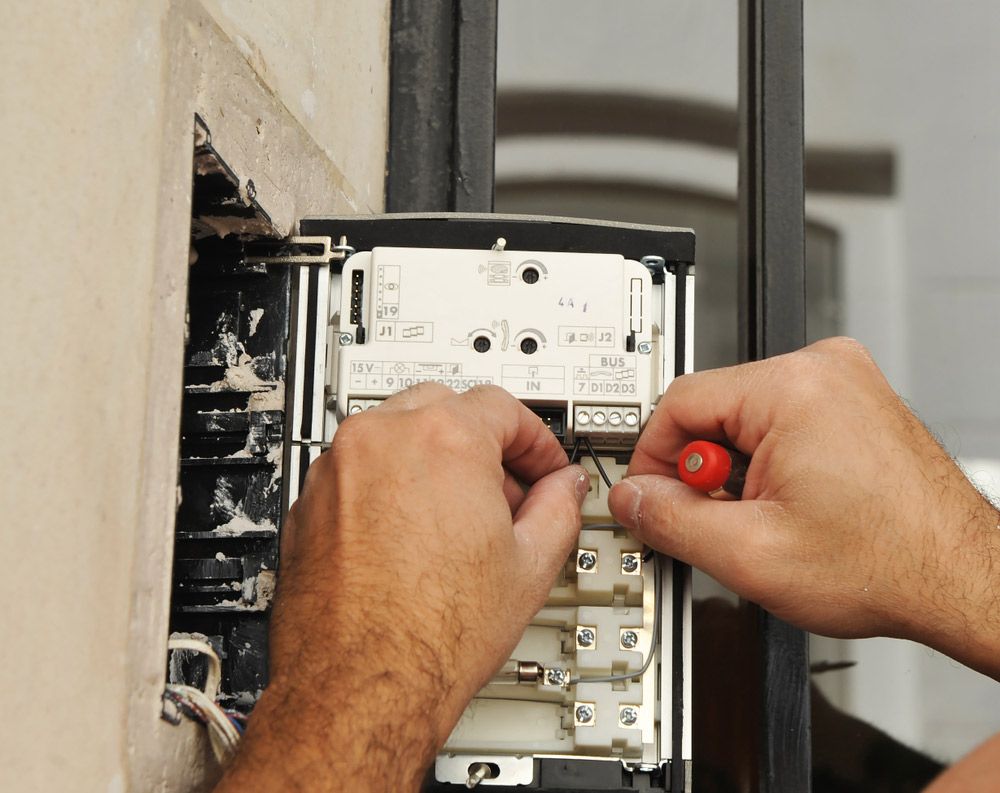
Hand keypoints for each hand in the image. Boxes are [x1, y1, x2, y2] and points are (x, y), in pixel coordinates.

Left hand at [216, 383, 586, 791]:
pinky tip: (407, 536)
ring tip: (454, 518)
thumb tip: (565, 489)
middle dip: (479, 442)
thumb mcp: (529, 567)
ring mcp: (336, 468)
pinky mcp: (307, 501)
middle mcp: (381, 440)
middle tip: (503, 489)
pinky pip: (355, 471)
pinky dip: (385, 486)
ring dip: (429, 460)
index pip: (501, 407)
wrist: (358, 687)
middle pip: (442, 407)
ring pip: (393, 435)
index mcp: (442, 439)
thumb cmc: (431, 636)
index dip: (535, 441)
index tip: (543, 469)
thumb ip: (559, 508)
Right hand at [608, 337, 999, 677]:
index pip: (679, 402)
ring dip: (736, 472)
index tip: (651, 499)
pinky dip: (769, 464)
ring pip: (744, 420)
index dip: (653, 459)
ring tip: (768, 520)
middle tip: (721, 523)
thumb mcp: (751, 553)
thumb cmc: (890, 563)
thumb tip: (632, 499)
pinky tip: (790, 506)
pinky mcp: (855, 402)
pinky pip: (780, 422)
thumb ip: (671, 521)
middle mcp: (822, 369)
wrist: (962, 579)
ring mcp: (844, 382)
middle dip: (703, 472)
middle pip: (712, 410)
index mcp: (793, 387)